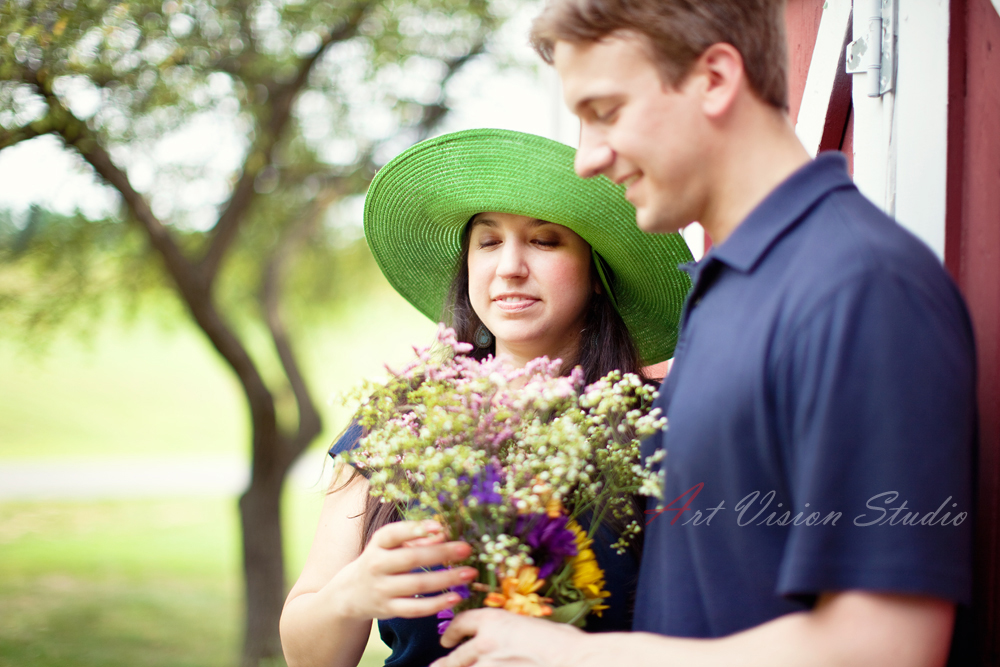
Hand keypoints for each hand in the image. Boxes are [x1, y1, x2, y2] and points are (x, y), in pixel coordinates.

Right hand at [331, 519, 476, 619]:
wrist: (351, 593)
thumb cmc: (381, 561)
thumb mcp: (390, 546)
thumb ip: (414, 539)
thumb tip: (442, 534)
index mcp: (377, 544)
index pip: (393, 534)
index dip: (416, 529)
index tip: (440, 526)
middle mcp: (377, 565)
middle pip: (411, 558)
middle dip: (442, 553)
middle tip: (467, 549)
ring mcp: (382, 589)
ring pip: (417, 585)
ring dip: (446, 579)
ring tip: (469, 574)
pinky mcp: (389, 609)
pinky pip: (416, 608)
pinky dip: (437, 603)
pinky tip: (456, 597)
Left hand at [432, 608, 585, 666]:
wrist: (574, 660)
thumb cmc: (563, 643)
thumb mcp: (533, 627)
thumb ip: (512, 632)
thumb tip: (509, 640)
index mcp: (495, 619)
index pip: (462, 623)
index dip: (451, 632)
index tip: (448, 639)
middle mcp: (484, 641)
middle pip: (454, 657)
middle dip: (445, 664)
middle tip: (438, 666)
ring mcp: (486, 665)